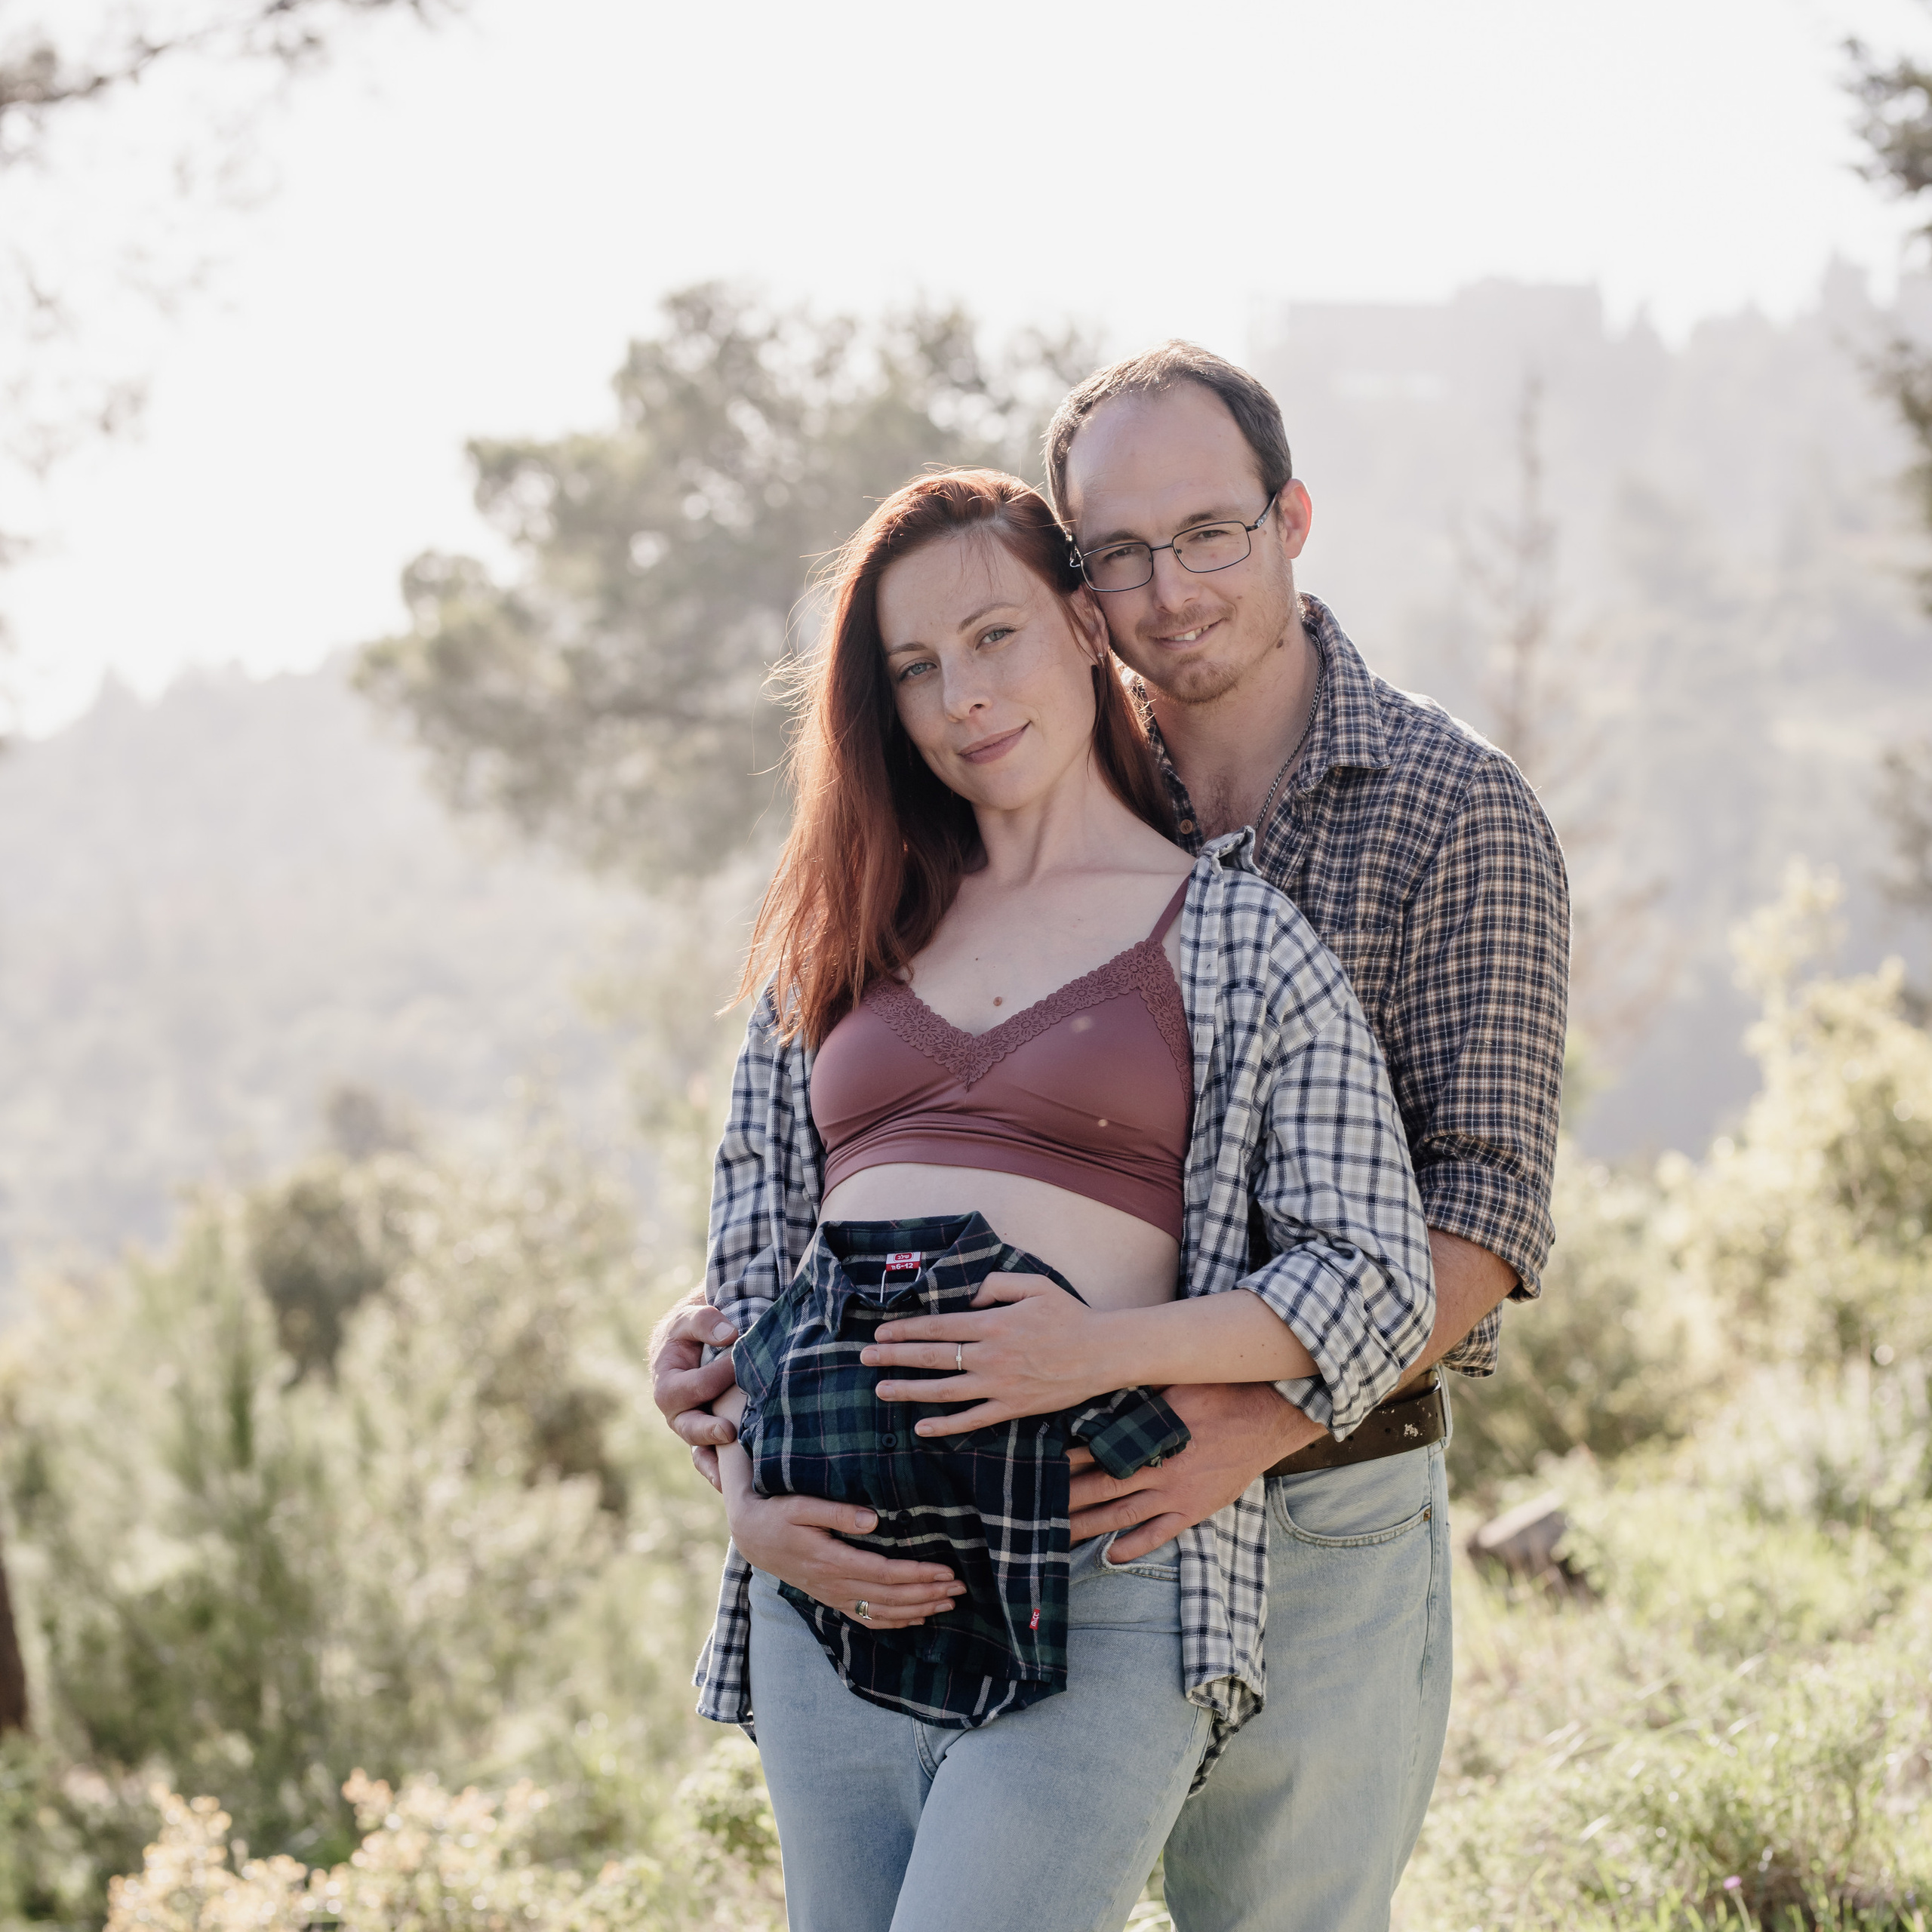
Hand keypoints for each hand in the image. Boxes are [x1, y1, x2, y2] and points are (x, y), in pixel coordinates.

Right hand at [650, 1293, 740, 1489]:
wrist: (696, 1342)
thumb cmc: (692, 1329)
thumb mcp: (691, 1317)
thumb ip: (705, 1321)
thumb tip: (730, 1335)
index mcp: (667, 1383)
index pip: (689, 1387)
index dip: (714, 1377)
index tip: (740, 1362)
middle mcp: (678, 1412)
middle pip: (687, 1427)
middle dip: (707, 1430)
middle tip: (729, 1430)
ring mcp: (695, 1427)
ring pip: (700, 1449)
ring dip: (717, 1458)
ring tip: (736, 1467)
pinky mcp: (712, 1437)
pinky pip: (713, 1460)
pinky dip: (722, 1472)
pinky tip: (738, 1483)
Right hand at [726, 1489, 965, 1630]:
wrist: (752, 1536)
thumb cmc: (778, 1514)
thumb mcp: (801, 1506)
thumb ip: (837, 1512)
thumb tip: (874, 1520)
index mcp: (832, 1561)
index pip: (885, 1573)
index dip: (918, 1575)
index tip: (946, 1570)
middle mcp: (835, 1585)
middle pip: (891, 1597)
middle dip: (928, 1594)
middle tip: (960, 1589)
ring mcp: (834, 1596)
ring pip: (883, 1612)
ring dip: (919, 1609)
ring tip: (949, 1604)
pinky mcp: (832, 1599)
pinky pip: (868, 1618)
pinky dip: (896, 1622)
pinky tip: (917, 1619)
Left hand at [864, 1273, 1109, 1436]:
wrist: (1102, 1353)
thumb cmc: (1069, 1315)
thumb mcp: (1033, 1285)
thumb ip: (994, 1285)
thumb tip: (966, 1299)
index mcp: (992, 1323)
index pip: (937, 1327)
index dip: (905, 1330)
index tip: (880, 1334)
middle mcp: (990, 1356)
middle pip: (932, 1357)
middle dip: (894, 1358)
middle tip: (865, 1359)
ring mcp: (999, 1385)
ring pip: (944, 1391)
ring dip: (909, 1390)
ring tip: (882, 1390)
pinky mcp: (1012, 1407)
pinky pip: (972, 1419)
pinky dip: (945, 1426)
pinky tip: (921, 1428)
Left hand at [1068, 1382, 1324, 1560]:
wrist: (1265, 1420)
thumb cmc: (1220, 1395)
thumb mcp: (1178, 1384)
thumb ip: (1143, 1394)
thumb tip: (1109, 1383)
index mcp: (1152, 1437)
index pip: (1100, 1451)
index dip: (1071, 1458)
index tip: (1045, 1463)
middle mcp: (1160, 1470)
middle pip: (1102, 1488)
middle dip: (1069, 1497)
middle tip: (1039, 1506)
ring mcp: (1176, 1495)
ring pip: (1123, 1516)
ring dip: (1090, 1526)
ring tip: (1060, 1534)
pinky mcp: (1194, 1511)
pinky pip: (1159, 1535)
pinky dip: (1134, 1547)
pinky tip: (1111, 1555)